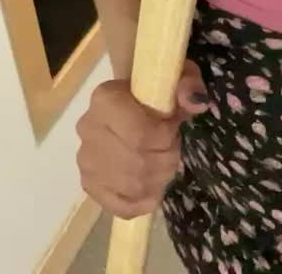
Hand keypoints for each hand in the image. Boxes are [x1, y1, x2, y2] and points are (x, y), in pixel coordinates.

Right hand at [76, 61, 208, 219]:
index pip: (139, 135)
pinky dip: (143, 202)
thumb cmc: (155, 88)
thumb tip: (196, 102)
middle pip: (137, 164)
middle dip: (166, 160)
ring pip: (131, 187)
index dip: (166, 137)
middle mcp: (88, 129)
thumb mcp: (177, 76)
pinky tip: (153, 187)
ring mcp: (86, 160)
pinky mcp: (89, 184)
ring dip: (158, 180)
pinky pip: (120, 206)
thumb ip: (189, 84)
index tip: (173, 126)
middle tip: (173, 148)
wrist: (133, 99)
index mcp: (105, 98)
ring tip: (164, 163)